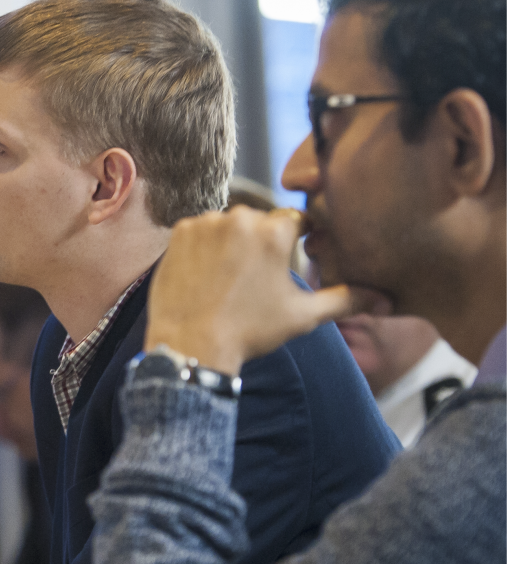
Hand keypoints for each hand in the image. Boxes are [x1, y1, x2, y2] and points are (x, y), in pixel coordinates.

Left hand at [145, 206, 357, 374]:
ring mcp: (206, 223)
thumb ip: (345, 300)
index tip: (290, 257)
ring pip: (228, 226)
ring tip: (228, 280)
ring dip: (230, 243)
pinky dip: (203, 248)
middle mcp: (240, 218)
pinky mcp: (180, 231)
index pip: (295, 221)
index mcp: (274, 232)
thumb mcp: (302, 316)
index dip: (296, 239)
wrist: (191, 344)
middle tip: (254, 279)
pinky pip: (199, 232)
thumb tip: (384, 299)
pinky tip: (205, 276)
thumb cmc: (250, 331)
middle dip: (260, 243)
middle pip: (259, 222)